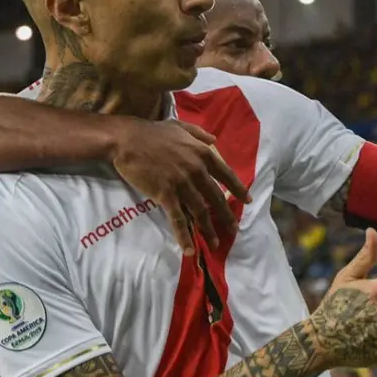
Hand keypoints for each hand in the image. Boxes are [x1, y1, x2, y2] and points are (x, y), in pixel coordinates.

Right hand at [110, 117, 250, 255]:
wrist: (128, 139)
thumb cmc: (153, 132)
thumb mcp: (181, 126)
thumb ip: (200, 134)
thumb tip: (215, 140)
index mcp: (203, 154)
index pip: (226, 175)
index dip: (238, 190)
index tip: (247, 201)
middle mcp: (197, 170)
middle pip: (216, 198)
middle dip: (226, 216)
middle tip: (234, 230)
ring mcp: (183, 184)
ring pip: (200, 211)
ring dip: (209, 230)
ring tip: (216, 243)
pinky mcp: (166, 195)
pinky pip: (178, 219)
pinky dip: (185, 236)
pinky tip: (190, 249)